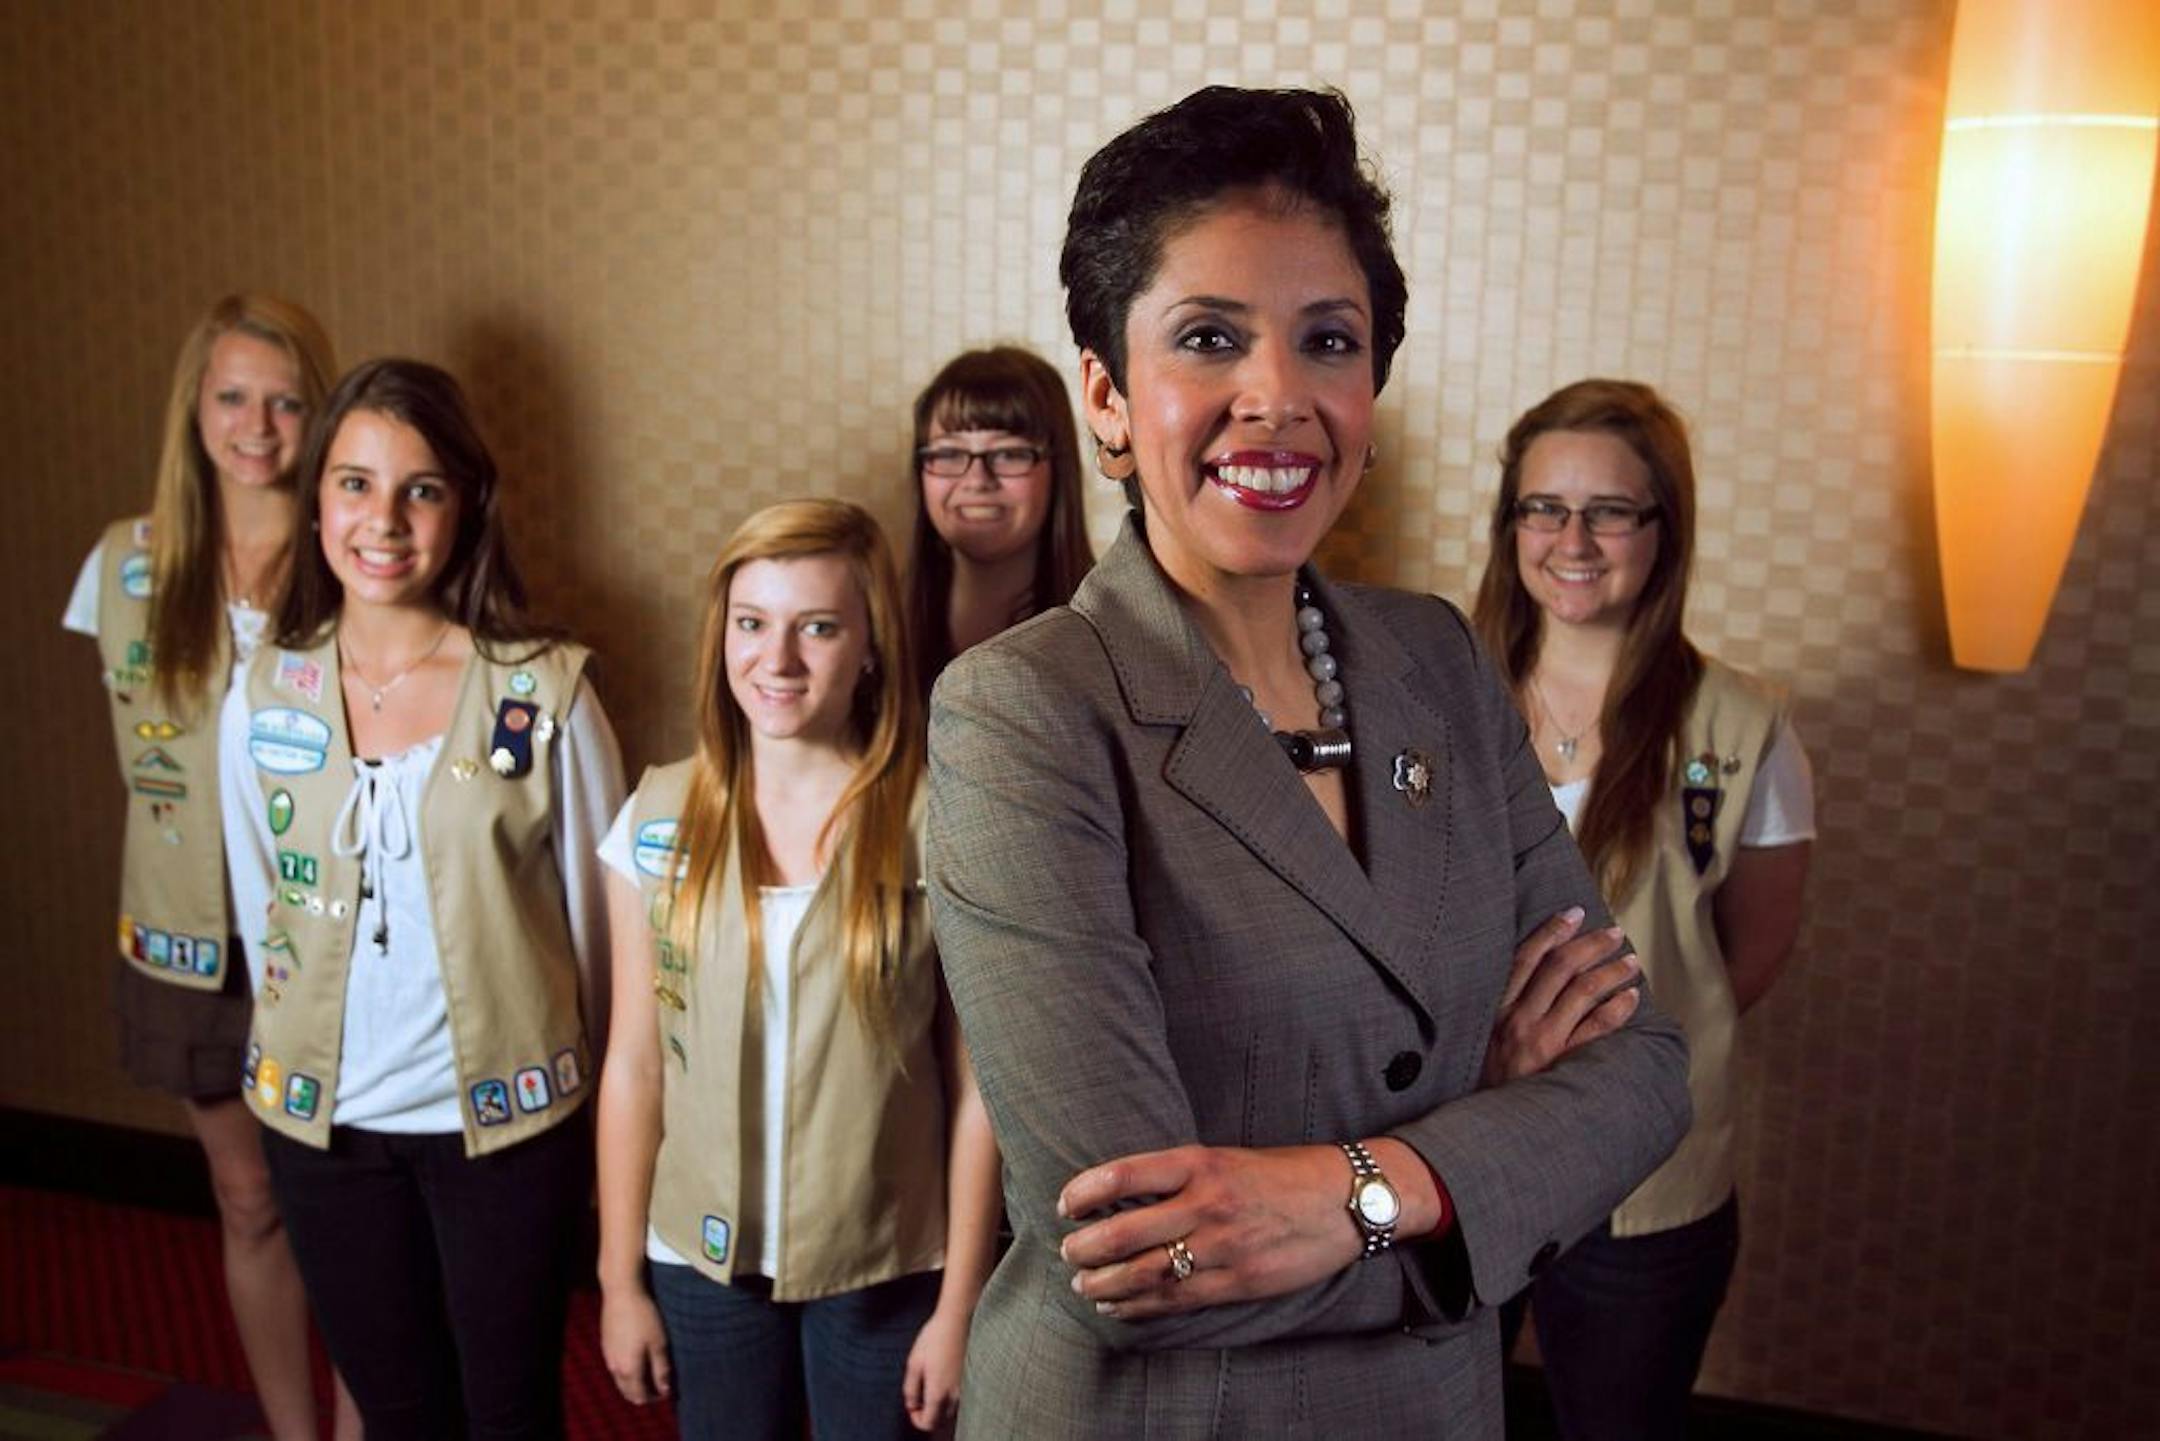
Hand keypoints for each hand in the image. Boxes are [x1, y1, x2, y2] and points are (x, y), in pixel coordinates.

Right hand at [599, 1285, 672, 1405]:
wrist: (621, 1293)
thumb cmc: (643, 1317)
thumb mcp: (658, 1343)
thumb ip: (661, 1369)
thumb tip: (665, 1390)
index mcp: (629, 1370)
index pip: (640, 1396)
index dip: (654, 1398)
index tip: (666, 1392)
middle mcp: (614, 1368)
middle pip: (627, 1392)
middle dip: (642, 1394)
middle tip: (658, 1387)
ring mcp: (607, 1357)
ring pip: (619, 1380)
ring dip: (633, 1383)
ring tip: (649, 1374)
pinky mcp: (605, 1346)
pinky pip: (614, 1368)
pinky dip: (625, 1371)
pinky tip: (635, 1360)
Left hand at [902, 1303, 968, 1431]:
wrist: (959, 1319)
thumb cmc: (934, 1338)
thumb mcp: (914, 1363)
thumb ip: (911, 1389)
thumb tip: (912, 1405)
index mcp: (938, 1393)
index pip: (928, 1424)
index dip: (916, 1419)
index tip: (912, 1405)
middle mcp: (955, 1395)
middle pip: (941, 1420)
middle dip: (929, 1414)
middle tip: (920, 1396)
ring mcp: (966, 1387)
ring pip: (952, 1409)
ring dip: (940, 1404)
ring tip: (932, 1383)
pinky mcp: (972, 1378)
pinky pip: (960, 1396)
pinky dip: (951, 1395)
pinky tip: (945, 1376)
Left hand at [1056, 1144, 1359, 1319]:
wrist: (1346, 1199)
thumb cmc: (1284, 1173)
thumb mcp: (1228, 1157)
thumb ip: (1180, 1176)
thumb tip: (1123, 1195)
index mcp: (1201, 1163)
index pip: (1124, 1175)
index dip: (1084, 1192)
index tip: (1065, 1205)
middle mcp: (1207, 1204)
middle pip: (1123, 1233)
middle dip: (1084, 1248)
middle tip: (1067, 1252)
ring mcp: (1222, 1247)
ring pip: (1144, 1273)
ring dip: (1103, 1283)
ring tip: (1083, 1284)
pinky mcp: (1238, 1282)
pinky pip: (1177, 1299)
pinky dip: (1139, 1306)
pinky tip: (1118, 1306)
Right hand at [1481, 906, 1639, 1087]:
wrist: (1486, 1128)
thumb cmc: (1488, 1082)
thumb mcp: (1483, 1040)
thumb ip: (1503, 1010)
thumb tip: (1535, 977)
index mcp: (1495, 1008)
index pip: (1526, 958)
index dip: (1551, 931)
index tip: (1574, 913)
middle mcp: (1517, 1019)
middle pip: (1560, 967)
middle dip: (1590, 944)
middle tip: (1615, 933)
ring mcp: (1541, 1041)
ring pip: (1583, 991)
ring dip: (1611, 971)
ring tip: (1632, 961)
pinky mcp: (1561, 1064)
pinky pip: (1596, 1028)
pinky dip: (1617, 1007)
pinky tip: (1631, 997)